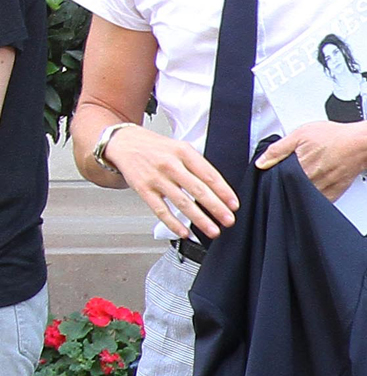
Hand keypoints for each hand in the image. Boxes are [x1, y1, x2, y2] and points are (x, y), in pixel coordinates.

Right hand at [101, 124, 235, 237]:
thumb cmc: (156, 148)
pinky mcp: (143, 190)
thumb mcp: (180, 148)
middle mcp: (170, 164)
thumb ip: (198, 166)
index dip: (224, 191)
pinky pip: (160, 210)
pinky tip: (184, 232)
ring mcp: (156, 178)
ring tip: (213, 230)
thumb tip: (220, 190)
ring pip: (181, 202)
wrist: (123, 142)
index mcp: (183, 152)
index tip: (234, 205)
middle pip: (197, 189)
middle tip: (229, 220)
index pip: (209, 174)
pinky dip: (173, 223)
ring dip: (199, 219)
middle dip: (216, 207)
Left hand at [256, 120, 366, 197]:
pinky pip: (317, 202)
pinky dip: (311, 197)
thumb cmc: (334, 137)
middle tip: (291, 174)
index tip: (273, 175)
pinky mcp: (333, 195)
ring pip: (302, 197)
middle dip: (286, 184)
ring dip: (298, 191)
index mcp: (299, 167)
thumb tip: (262, 162)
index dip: (273, 178)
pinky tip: (311, 187)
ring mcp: (323, 189)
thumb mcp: (300, 134)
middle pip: (289, 189)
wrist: (361, 144)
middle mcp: (311, 180)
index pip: (277, 181)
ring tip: (302, 179)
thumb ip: (279, 149)